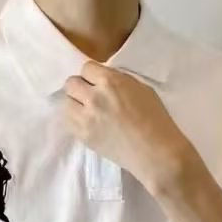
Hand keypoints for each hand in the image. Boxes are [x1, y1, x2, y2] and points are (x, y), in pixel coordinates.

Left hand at [61, 60, 192, 194]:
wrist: (154, 153)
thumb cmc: (155, 119)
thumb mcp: (141, 89)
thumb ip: (118, 81)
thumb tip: (103, 81)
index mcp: (110, 82)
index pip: (86, 68)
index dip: (92, 75)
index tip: (98, 83)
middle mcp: (94, 97)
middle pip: (71, 84)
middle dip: (80, 87)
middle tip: (91, 96)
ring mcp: (86, 119)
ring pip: (66, 103)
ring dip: (75, 104)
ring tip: (88, 111)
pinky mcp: (84, 137)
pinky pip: (68, 122)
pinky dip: (75, 120)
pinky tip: (88, 124)